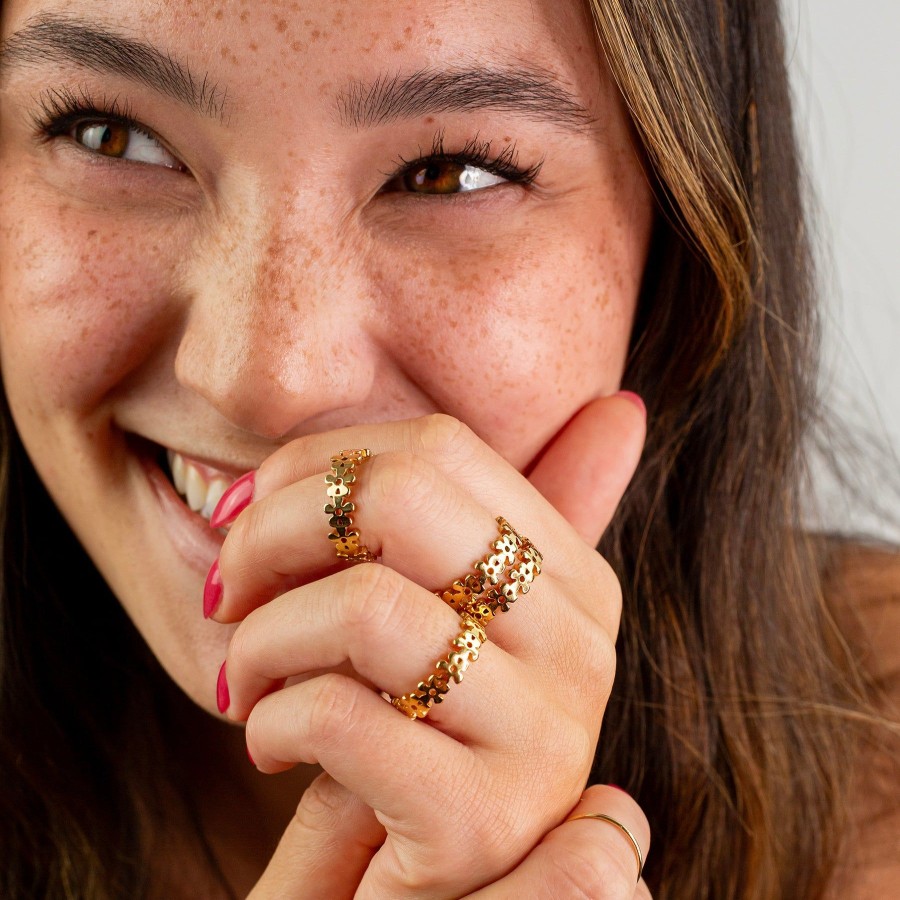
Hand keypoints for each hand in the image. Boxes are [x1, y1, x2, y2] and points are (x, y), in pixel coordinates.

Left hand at [212, 397, 645, 896]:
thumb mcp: (452, 611)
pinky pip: (341, 717)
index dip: (317, 463)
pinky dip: (271, 717)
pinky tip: (268, 739)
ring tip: (243, 675)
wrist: (406, 882)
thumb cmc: (408, 724)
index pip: (440, 447)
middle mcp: (584, 647)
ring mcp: (546, 735)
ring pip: (366, 608)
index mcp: (575, 575)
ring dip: (261, 638)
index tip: (242, 510)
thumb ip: (497, 517)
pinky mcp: (485, 819)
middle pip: (403, 501)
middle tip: (226, 589)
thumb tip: (623, 407)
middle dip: (274, 531)